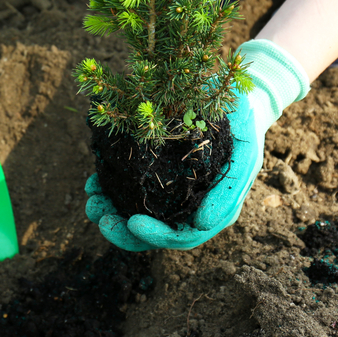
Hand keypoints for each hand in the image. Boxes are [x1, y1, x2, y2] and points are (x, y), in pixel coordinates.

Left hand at [84, 39, 309, 251]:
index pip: (181, 236)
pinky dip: (110, 190)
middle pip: (153, 233)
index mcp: (213, 212)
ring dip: (110, 212)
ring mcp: (171, 194)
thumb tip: (201, 222)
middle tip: (99, 217)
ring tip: (91, 200)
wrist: (239, 101)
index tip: (132, 223)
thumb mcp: (246, 153)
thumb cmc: (244, 126)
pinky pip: (129, 192)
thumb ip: (228, 190)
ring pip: (136, 215)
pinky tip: (93, 182)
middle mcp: (189, 208)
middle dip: (122, 230)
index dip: (156, 235)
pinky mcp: (156, 177)